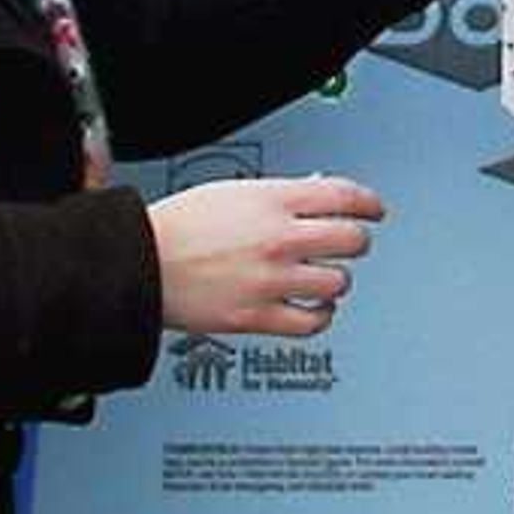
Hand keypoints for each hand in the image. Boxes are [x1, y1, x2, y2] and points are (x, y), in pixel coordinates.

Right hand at [149, 175, 383, 340]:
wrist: (139, 263)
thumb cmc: (179, 226)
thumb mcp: (236, 190)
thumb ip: (281, 195)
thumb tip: (316, 196)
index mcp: (275, 200)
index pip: (346, 196)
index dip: (370, 204)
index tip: (375, 211)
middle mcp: (279, 238)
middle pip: (351, 240)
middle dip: (356, 242)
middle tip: (350, 245)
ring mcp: (269, 280)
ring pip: (337, 282)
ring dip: (336, 280)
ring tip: (326, 278)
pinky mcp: (255, 317)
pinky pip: (310, 323)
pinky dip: (319, 317)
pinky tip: (314, 310)